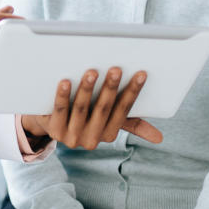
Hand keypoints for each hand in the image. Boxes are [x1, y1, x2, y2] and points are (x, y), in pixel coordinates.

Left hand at [21, 68, 163, 149]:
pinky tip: (65, 81)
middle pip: (103, 110)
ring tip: (92, 70)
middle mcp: (91, 139)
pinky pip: (60, 110)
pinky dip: (63, 95)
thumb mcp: (108, 120)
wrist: (48, 123)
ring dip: (87, 90)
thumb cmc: (85, 115)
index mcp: (108, 135)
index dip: (132, 92)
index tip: (140, 73)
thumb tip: (159, 139)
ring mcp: (71, 137)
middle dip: (111, 88)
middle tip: (116, 68)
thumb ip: (131, 125)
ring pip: (81, 109)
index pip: (123, 111)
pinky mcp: (53, 130)